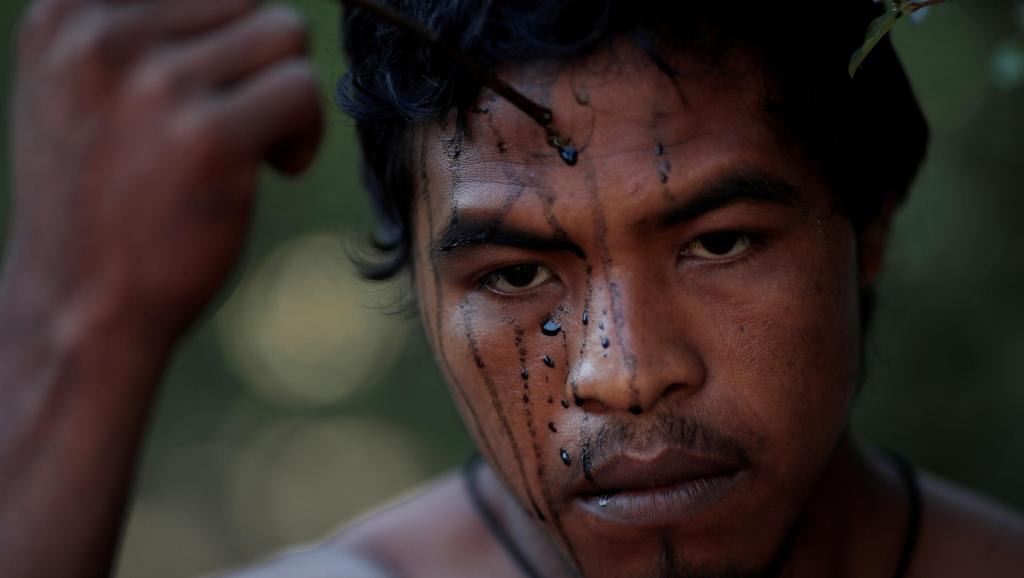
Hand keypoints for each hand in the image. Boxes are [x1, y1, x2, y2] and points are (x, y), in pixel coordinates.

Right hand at [4, 0, 322, 343]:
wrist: (81, 304)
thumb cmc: (102, 195)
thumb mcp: (85, 86)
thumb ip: (143, 27)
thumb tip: (251, 1)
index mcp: (67, 9)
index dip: (226, 28)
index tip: (223, 81)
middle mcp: (100, 33)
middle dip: (259, 59)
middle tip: (239, 117)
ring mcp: (155, 84)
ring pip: (284, 34)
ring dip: (285, 93)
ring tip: (255, 144)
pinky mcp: (209, 137)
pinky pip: (302, 90)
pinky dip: (305, 133)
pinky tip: (276, 169)